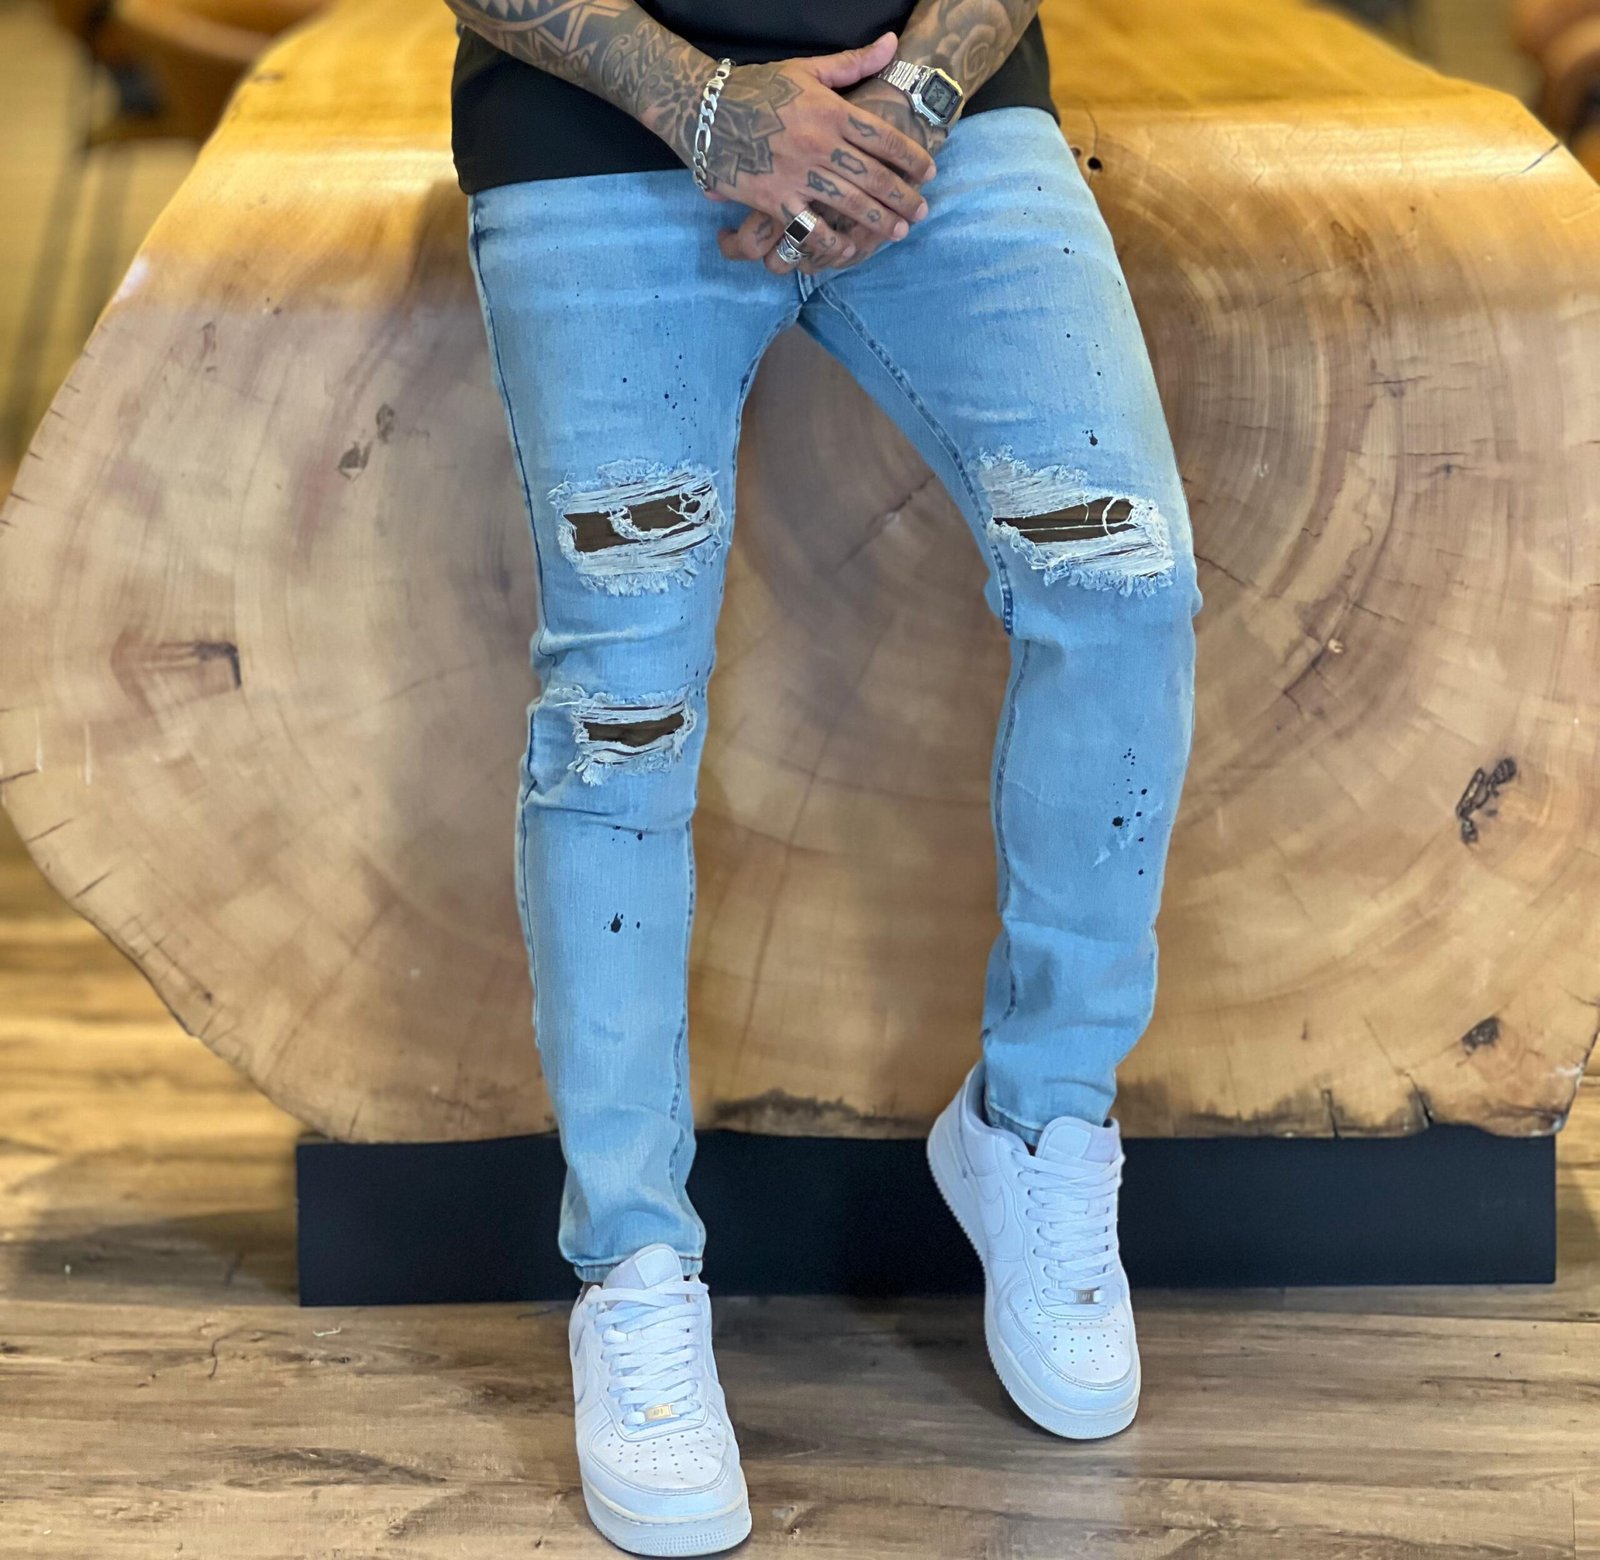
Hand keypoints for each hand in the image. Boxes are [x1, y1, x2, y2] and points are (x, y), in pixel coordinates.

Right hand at [697, 32, 935, 270]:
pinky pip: (809, 227)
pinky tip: (848, 249)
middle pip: (874, 176)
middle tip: (922, 210)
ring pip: (849, 204)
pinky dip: (830, 242)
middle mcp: (819, 144)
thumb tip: (893, 44)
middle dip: (903, 196)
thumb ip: (853, 62)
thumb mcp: (806, 68)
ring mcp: (797, 175)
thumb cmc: (756, 88)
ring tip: (899, 231)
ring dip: (878, 221)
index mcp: (831, 110)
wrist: (703, 110)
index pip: (884, 138)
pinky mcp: (773, 199)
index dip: (911, 157)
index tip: (928, 172)